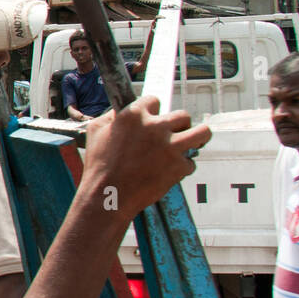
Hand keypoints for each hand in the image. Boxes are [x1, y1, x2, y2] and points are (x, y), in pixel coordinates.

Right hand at [81, 96, 210, 222]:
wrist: (108, 196)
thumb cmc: (99, 166)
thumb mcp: (95, 132)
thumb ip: (110, 117)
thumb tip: (119, 112)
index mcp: (133, 115)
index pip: (154, 100)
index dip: (152, 110)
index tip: (153, 118)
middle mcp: (155, 127)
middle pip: (182, 115)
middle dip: (178, 124)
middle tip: (173, 133)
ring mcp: (170, 147)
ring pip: (202, 132)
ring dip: (199, 136)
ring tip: (193, 141)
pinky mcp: (179, 166)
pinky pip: (191, 162)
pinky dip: (182, 167)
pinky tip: (170, 170)